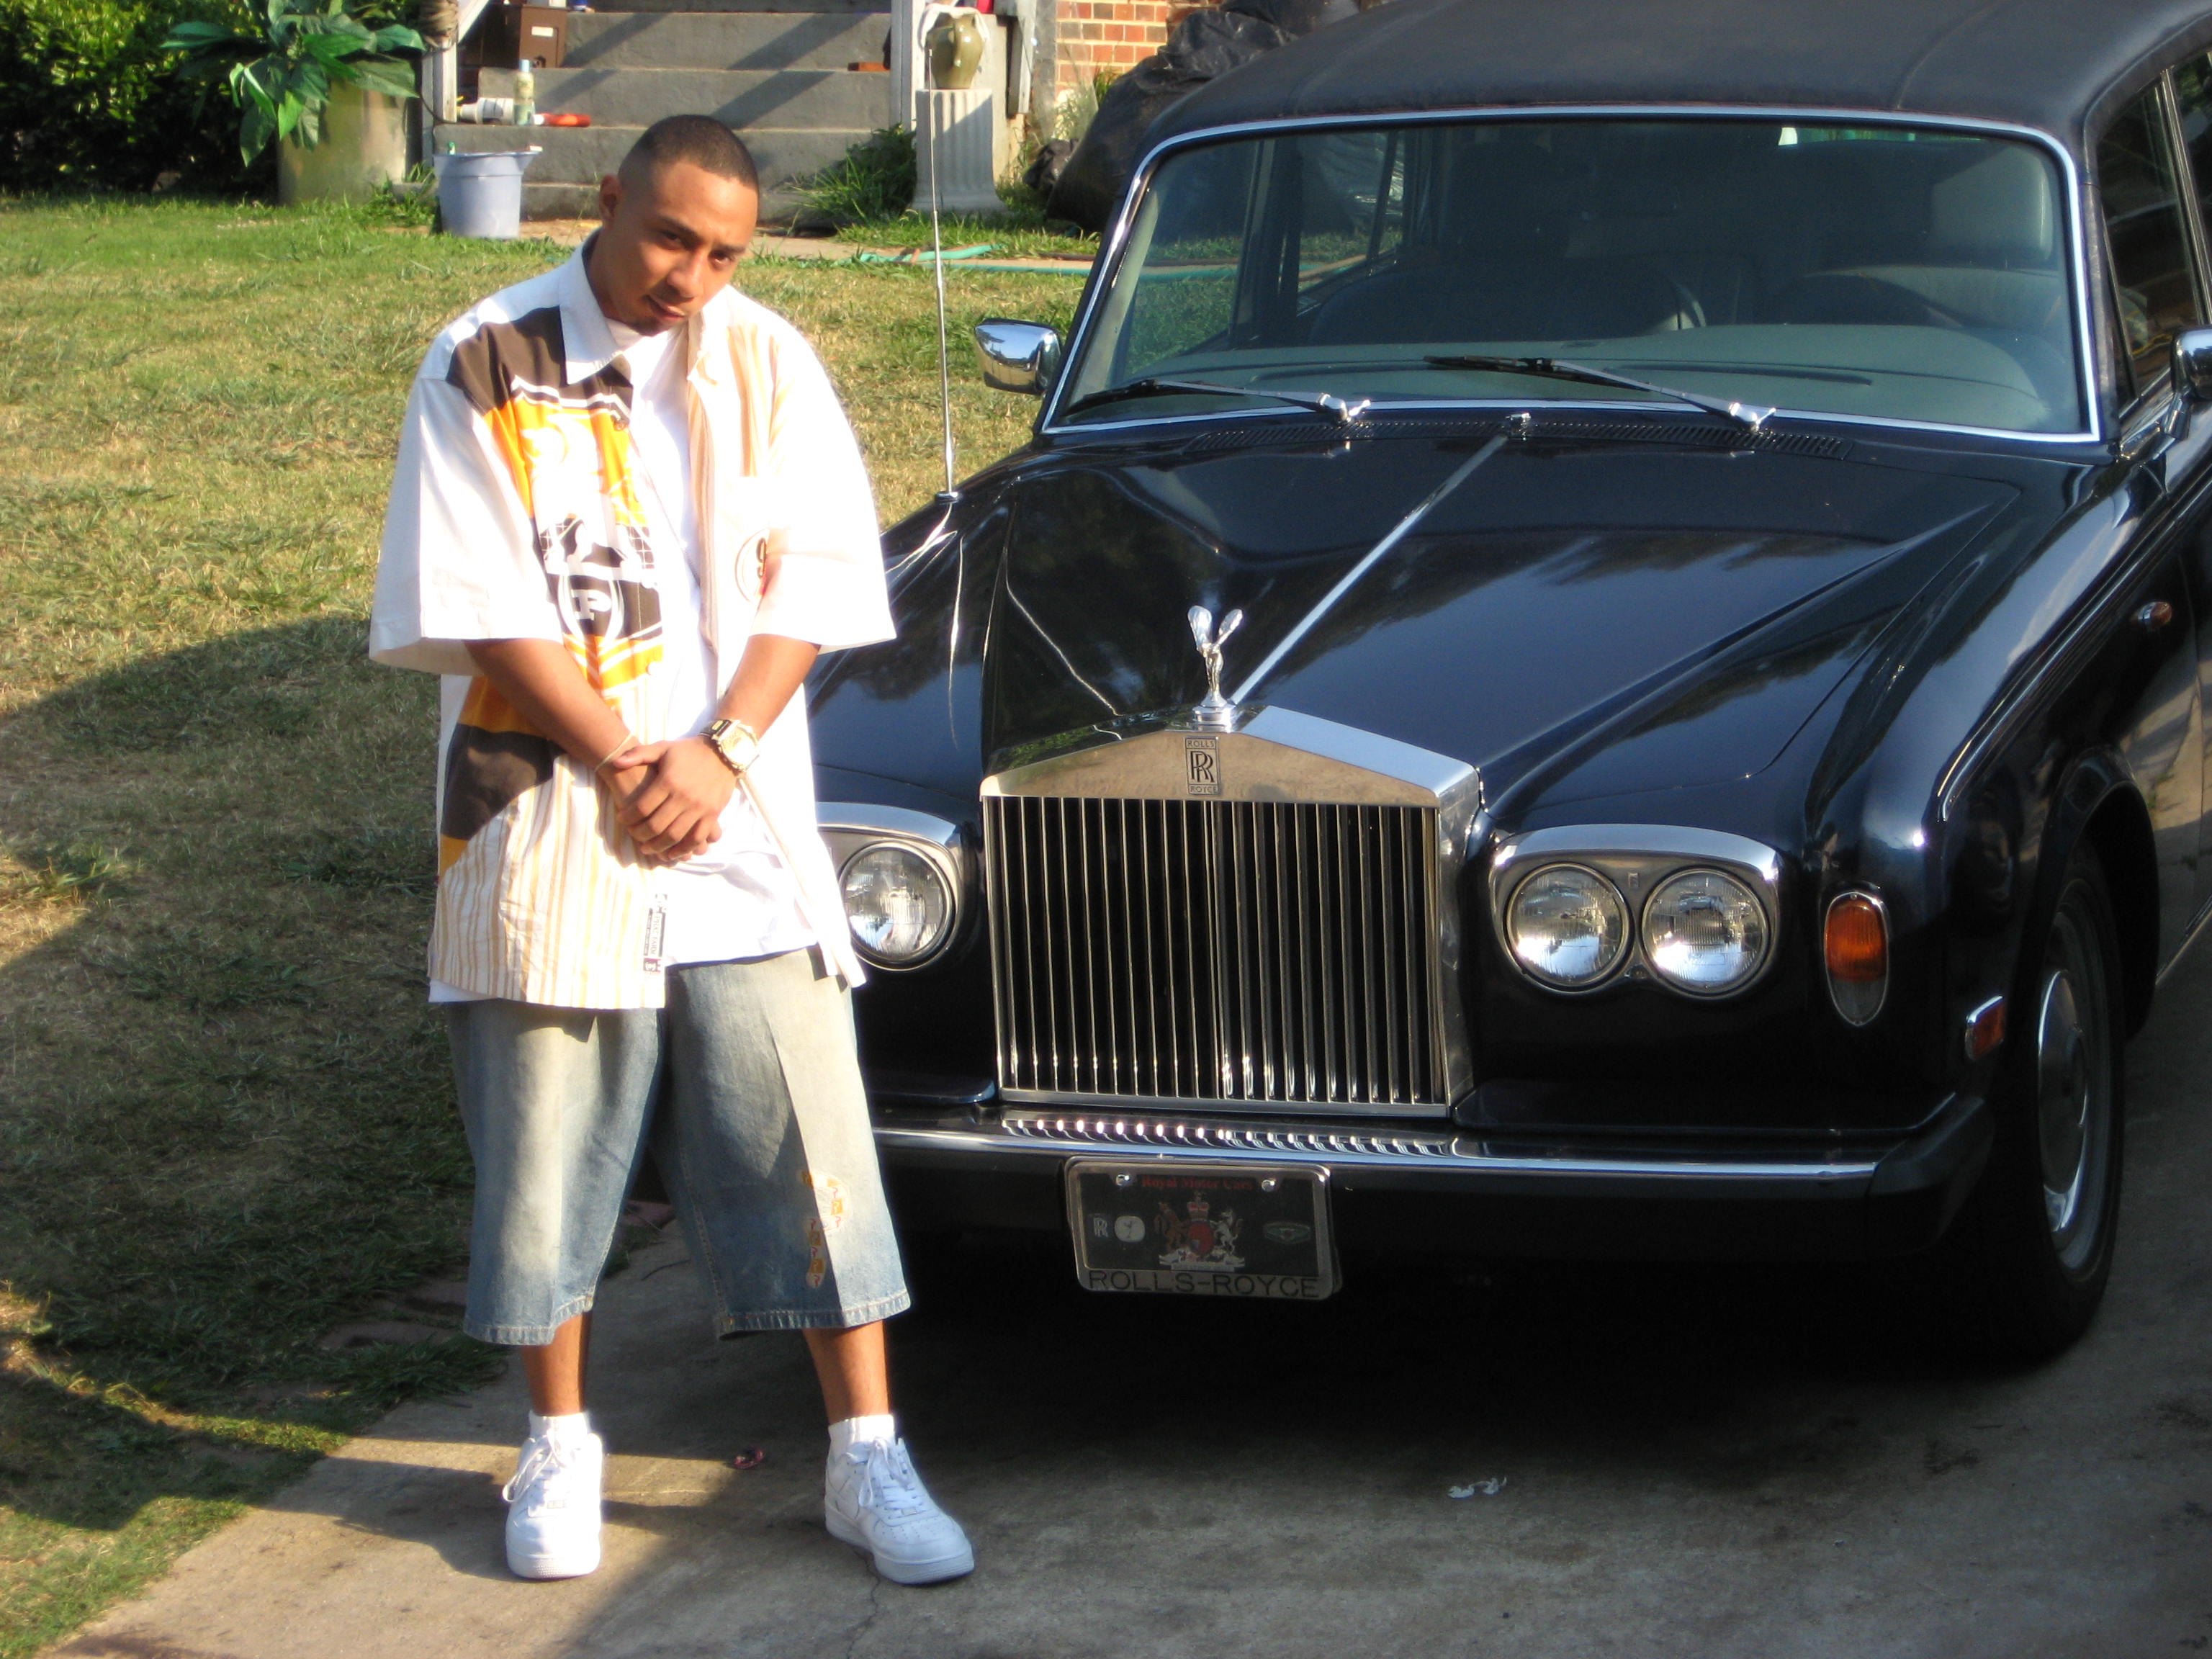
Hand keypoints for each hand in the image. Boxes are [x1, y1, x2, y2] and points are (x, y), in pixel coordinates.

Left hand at [605, 738, 735, 861]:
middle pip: (656, 825)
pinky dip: (684, 849)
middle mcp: (684, 797)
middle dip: (640, 835)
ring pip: (675, 836)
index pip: (642, 807)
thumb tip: (616, 761)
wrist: (722, 753)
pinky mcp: (712, 815)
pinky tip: (673, 853)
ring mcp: (700, 808)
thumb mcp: (663, 747)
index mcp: (669, 781)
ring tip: (649, 849)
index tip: (621, 818)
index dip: (628, 817)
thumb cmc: (688, 751)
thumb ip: (638, 754)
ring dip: (659, 846)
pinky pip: (697, 838)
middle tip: (634, 836)